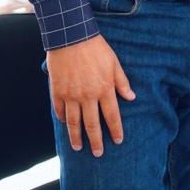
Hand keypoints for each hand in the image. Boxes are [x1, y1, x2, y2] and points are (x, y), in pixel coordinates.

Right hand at [47, 35, 135, 156]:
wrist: (71, 36)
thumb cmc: (95, 48)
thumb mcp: (114, 62)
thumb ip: (122, 82)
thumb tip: (131, 97)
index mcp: (104, 88)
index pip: (112, 116)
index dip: (115, 130)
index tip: (118, 141)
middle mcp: (87, 96)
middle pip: (92, 125)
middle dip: (96, 141)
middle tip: (98, 153)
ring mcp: (71, 95)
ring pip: (73, 122)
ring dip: (76, 136)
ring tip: (78, 147)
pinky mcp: (57, 91)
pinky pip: (59, 110)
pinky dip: (62, 119)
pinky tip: (65, 124)